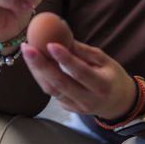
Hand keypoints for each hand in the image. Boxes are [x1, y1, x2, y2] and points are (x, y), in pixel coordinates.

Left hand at [20, 39, 136, 118]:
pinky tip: (35, 64)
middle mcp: (88, 100)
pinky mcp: (68, 109)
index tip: (50, 44)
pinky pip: (52, 93)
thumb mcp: (104, 60)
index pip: (80, 72)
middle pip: (60, 83)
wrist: (117, 102)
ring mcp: (77, 107)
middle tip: (28, 48)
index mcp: (102, 85)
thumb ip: (83, 51)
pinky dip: (42, 78)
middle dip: (41, 65)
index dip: (65, 59)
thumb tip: (62, 34)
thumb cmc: (111, 76)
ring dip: (37, 71)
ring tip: (27, 52)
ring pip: (51, 90)